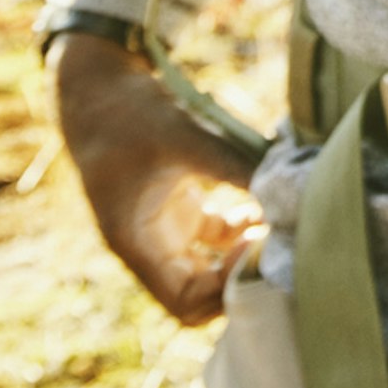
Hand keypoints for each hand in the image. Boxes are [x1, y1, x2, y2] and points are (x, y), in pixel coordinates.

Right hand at [50, 32, 264, 323]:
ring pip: (211, 267)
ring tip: (276, 221)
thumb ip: (235, 165)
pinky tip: (262, 201)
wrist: (97, 84)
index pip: (185, 303)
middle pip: (200, 295)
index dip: (224, 290)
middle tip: (276, 241)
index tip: (256, 248)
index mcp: (138, 245)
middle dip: (239, 276)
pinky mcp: (177, 206)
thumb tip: (289, 187)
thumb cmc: (130, 113)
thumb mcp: (185, 138)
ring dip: (243, 253)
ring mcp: (164, 228)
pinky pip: (215, 236)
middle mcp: (149, 246)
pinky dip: (241, 227)